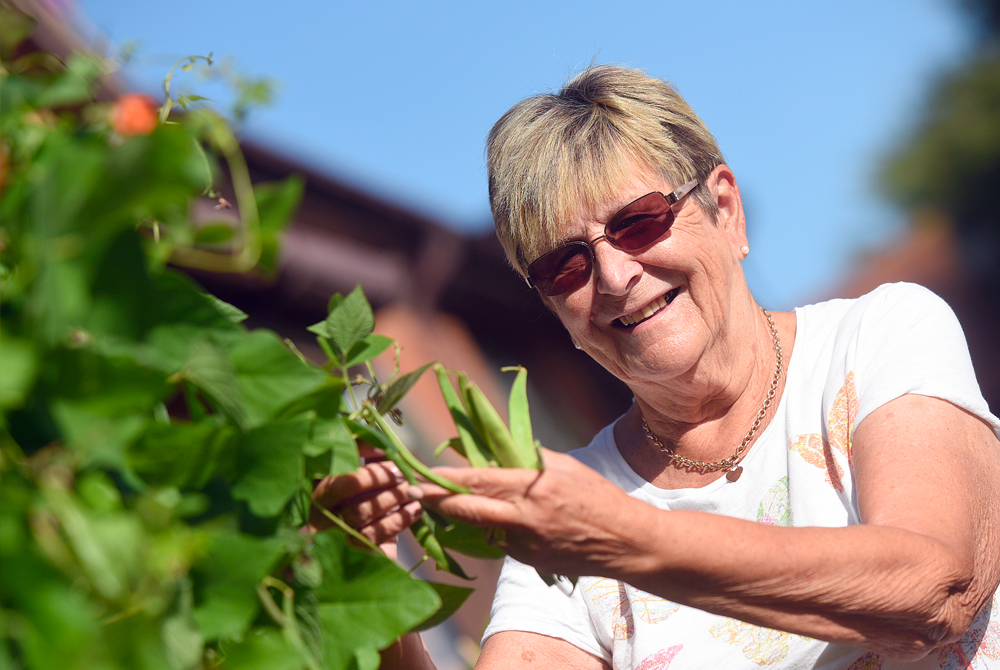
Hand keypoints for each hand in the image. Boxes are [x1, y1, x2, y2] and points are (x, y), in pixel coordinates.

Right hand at [308, 446, 423, 561]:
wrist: (381, 545)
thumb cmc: (373, 500)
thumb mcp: (370, 474)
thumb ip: (371, 455)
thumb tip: (380, 442)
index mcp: (318, 486)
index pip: (331, 468)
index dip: (360, 459)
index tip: (388, 454)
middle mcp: (318, 511)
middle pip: (339, 487)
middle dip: (377, 477)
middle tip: (403, 474)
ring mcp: (333, 533)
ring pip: (359, 512)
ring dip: (392, 498)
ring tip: (413, 491)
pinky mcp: (353, 552)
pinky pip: (375, 535)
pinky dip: (400, 519)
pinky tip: (415, 509)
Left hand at [410, 449, 647, 577]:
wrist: (627, 542)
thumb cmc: (598, 496)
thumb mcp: (564, 466)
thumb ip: (528, 459)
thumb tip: (495, 451)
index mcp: (534, 487)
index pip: (480, 481)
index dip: (446, 479)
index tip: (421, 475)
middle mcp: (525, 518)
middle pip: (468, 511)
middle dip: (436, 502)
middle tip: (412, 493)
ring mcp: (526, 545)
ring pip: (485, 528)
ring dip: (473, 516)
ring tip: (469, 500)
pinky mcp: (530, 563)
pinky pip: (505, 542)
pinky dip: (503, 530)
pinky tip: (520, 522)